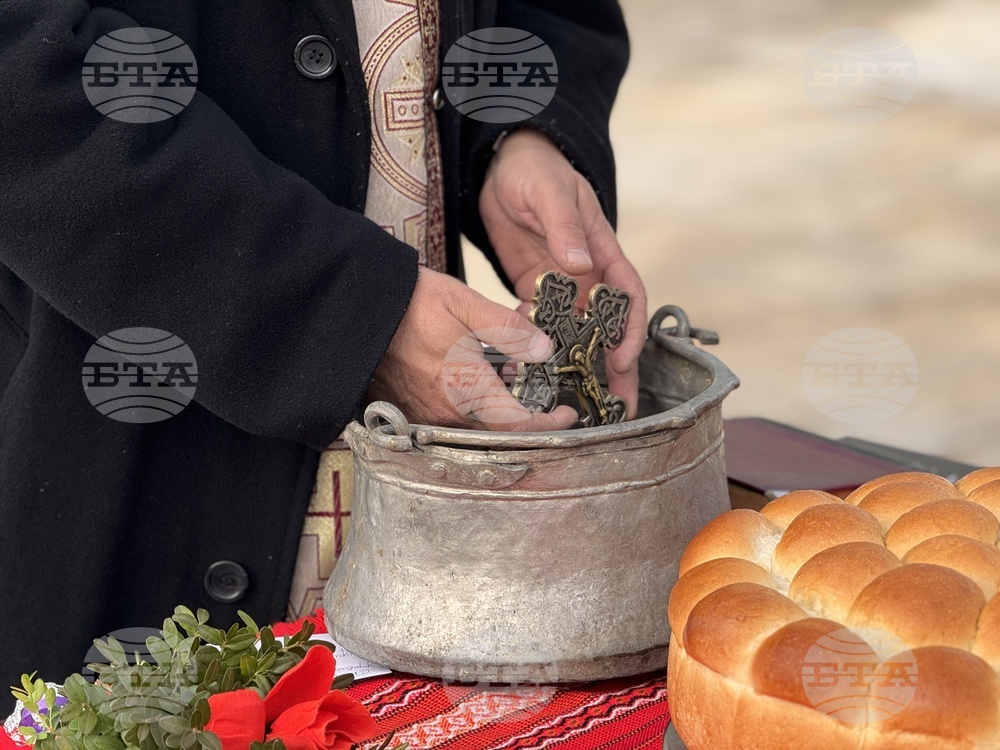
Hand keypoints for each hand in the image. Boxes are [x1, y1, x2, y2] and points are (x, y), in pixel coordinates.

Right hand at [368, 267, 577, 430]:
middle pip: (499, 431)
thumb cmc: (409, 303)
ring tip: (505, 378)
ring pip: (474, 426)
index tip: (568, 413)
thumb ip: (508, 330)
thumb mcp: (466, 304)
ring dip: (496, 409)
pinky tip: (471, 379)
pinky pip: (449, 419)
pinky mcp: (408, 410)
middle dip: (525, 415)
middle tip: (541, 395)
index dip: (550, 424)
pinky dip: (469, 406)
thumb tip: (543, 350)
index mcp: (467, 388)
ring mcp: (425, 415)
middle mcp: (447, 411)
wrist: (354, 311)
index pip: (520, 426)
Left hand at [479, 129, 647, 418]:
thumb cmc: (536, 172)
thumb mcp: (551, 194)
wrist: (502, 167)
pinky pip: (541, 324)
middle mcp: (588, 276)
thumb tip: (579, 264)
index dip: (630, 331)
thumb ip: (564, 228)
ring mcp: (562, 286)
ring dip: (580, 366)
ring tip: (578, 404)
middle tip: (616, 408)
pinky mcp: (534, 290)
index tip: (622, 360)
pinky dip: (539, 345)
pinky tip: (531, 368)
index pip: (628, 297)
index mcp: (603, 252)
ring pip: (577, 334)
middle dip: (616, 368)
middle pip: (608, 328)